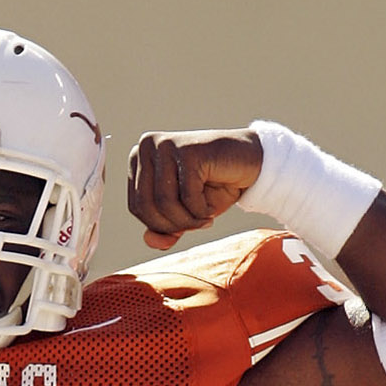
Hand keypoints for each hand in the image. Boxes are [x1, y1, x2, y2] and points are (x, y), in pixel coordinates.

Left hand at [127, 129, 262, 248]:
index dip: (159, 226)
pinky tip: (211, 210)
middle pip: (146, 205)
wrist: (250, 162)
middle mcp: (147, 146)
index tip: (182, 226)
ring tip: (204, 219)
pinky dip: (200, 212)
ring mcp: (167, 145)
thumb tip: (149, 241)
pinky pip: (187, 197)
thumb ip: (163, 229)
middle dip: (172, 225)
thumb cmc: (214, 186)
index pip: (135, 206)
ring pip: (164, 203)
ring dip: (187, 221)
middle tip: (196, 225)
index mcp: (139, 158)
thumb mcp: (183, 213)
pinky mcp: (189, 151)